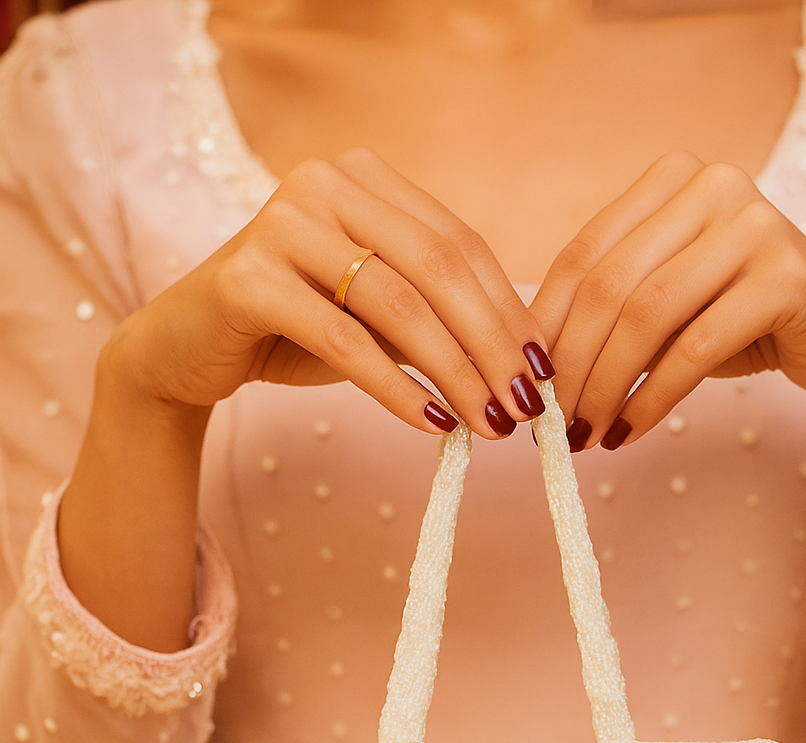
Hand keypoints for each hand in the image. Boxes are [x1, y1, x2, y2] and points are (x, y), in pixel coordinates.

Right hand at [105, 149, 553, 438]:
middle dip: (492, 344)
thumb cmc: (292, 331)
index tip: (543, 373)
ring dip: (454, 372)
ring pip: (397, 304)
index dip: (509, 311)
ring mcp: (282, 223)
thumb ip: (436, 322)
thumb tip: (522, 367)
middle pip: (438, 267)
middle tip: (525, 407)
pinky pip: (344, 340)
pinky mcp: (249, 277)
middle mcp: (325, 184)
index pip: (460, 244)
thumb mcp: (375, 319)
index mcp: (365, 180)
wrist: (187, 349)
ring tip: (488, 425)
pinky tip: (432, 424)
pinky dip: (395, 388)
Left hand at [530, 151, 805, 449]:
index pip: (583, 254)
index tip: (525, 385)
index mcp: (672, 178)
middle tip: (551, 424)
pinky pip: (694, 348)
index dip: (544, 327)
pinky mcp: (787, 277)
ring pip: (647, 318)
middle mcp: (713, 185)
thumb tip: (530, 366)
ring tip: (586, 435)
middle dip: (572, 365)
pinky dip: (652, 399)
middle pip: (609, 286)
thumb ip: (609, 311)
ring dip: (606, 387)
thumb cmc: (739, 321)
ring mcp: (754, 225)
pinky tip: (630, 431)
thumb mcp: (666, 306)